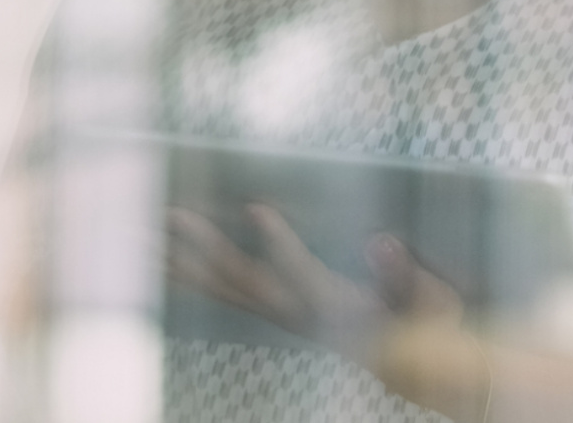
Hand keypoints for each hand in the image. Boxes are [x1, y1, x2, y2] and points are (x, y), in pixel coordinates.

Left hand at [166, 206, 484, 413]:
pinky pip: (225, 288)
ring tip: (142, 234)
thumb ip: (403, 275)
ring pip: (223, 286)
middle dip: (205, 249)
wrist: (406, 364)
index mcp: (334, 307)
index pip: (301, 275)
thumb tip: (381, 240)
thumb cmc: (422, 324)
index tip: (256, 209)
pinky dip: (193, 271)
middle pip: (242, 281)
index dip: (280, 245)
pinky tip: (167, 255)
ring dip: (181, 260)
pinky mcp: (276, 307)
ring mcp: (281, 311)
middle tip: (168, 216)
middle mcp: (297, 311)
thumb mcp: (430, 301)